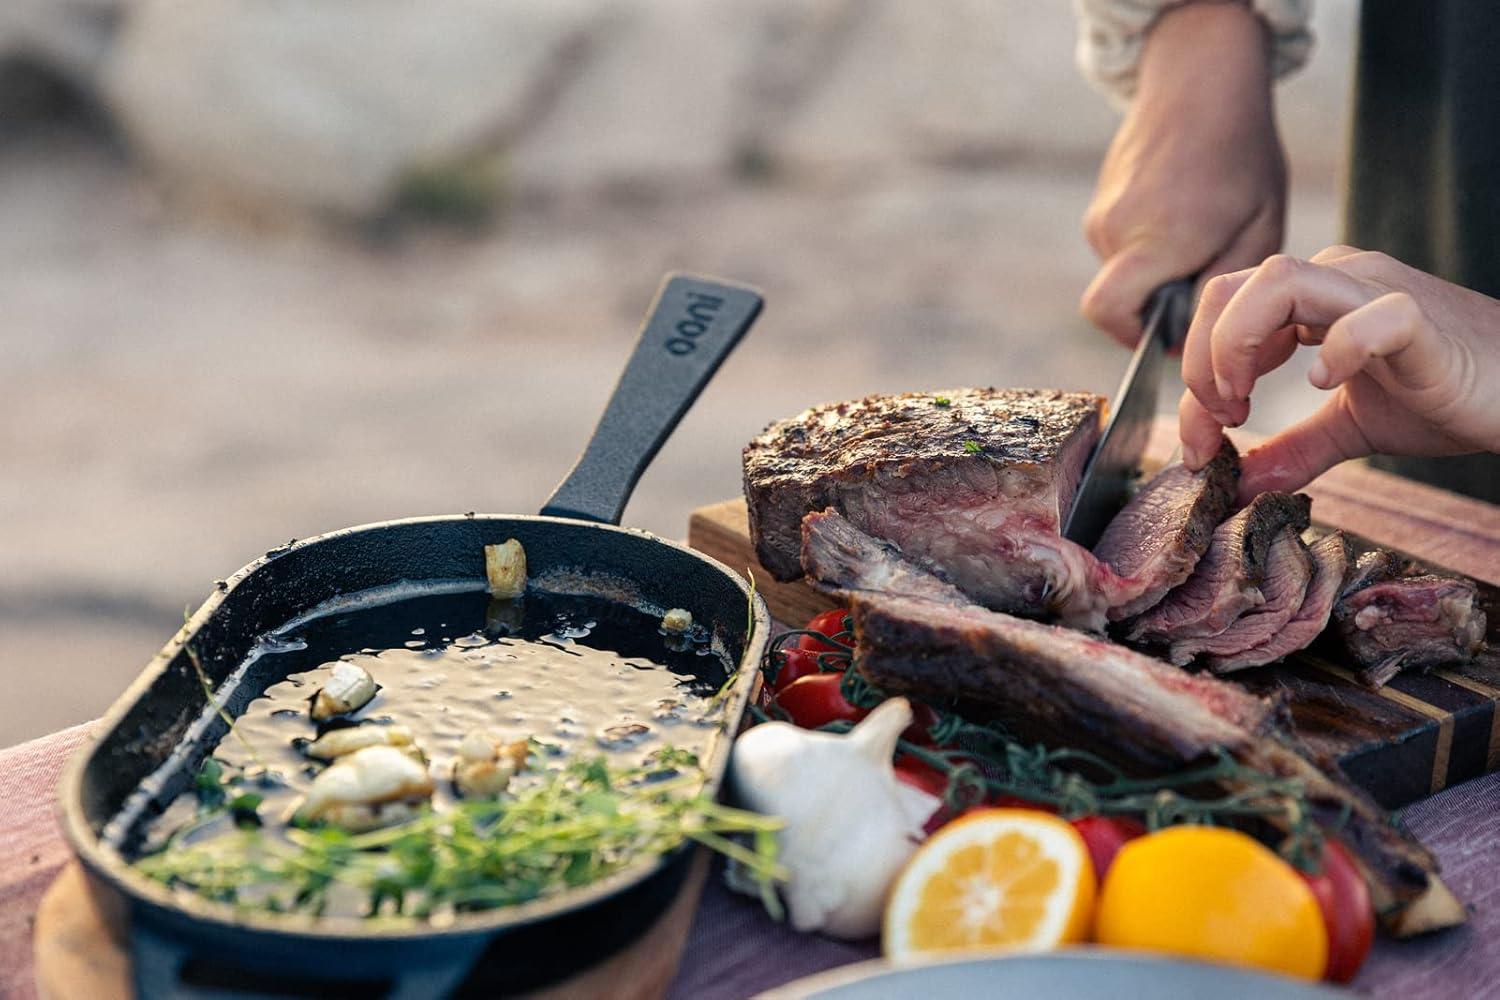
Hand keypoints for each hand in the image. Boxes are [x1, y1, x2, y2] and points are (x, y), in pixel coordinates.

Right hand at [1081, 2, 1285, 346]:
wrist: (1200, 82)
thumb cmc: (1241, 153)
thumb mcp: (1260, 226)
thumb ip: (1223, 287)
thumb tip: (1190, 334)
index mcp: (1158, 239)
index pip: (1110, 313)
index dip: (1135, 337)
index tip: (1174, 334)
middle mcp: (1116, 229)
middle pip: (1117, 301)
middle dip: (1154, 307)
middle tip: (1201, 280)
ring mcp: (1101, 214)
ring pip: (1119, 274)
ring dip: (1154, 273)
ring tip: (1198, 236)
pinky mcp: (1099, 202)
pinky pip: (1118, 246)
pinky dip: (1146, 248)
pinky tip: (1182, 216)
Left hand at [1178, 246, 1499, 499]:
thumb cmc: (1445, 394)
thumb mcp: (1349, 427)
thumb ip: (1292, 449)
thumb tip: (1239, 484)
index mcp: (1313, 297)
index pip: (1221, 311)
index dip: (1191, 376)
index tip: (1201, 440)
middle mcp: (1337, 278)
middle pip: (1229, 288)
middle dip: (1200, 360)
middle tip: (1219, 421)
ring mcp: (1377, 291)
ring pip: (1278, 281)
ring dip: (1239, 346)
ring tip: (1244, 403)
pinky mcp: (1421, 321)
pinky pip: (1370, 316)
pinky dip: (1336, 349)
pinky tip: (1322, 384)